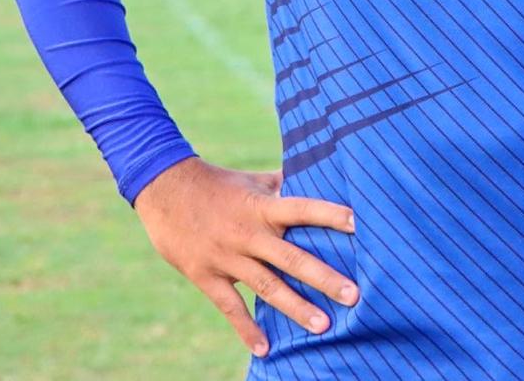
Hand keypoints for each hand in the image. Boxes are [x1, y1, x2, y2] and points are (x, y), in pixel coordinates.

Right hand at [132, 155, 357, 356]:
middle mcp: (249, 233)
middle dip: (323, 277)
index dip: (329, 214)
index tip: (358, 223)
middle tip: (353, 295)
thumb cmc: (216, 182)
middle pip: (292, 258)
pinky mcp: (207, 276)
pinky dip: (247, 330)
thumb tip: (313, 175)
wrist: (165, 189)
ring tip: (324, 326)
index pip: (302, 208)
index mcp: (262, 205)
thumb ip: (281, 184)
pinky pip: (231, 308)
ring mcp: (228, 257)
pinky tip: (265, 349)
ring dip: (296, 308)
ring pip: (267, 287)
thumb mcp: (251, 179)